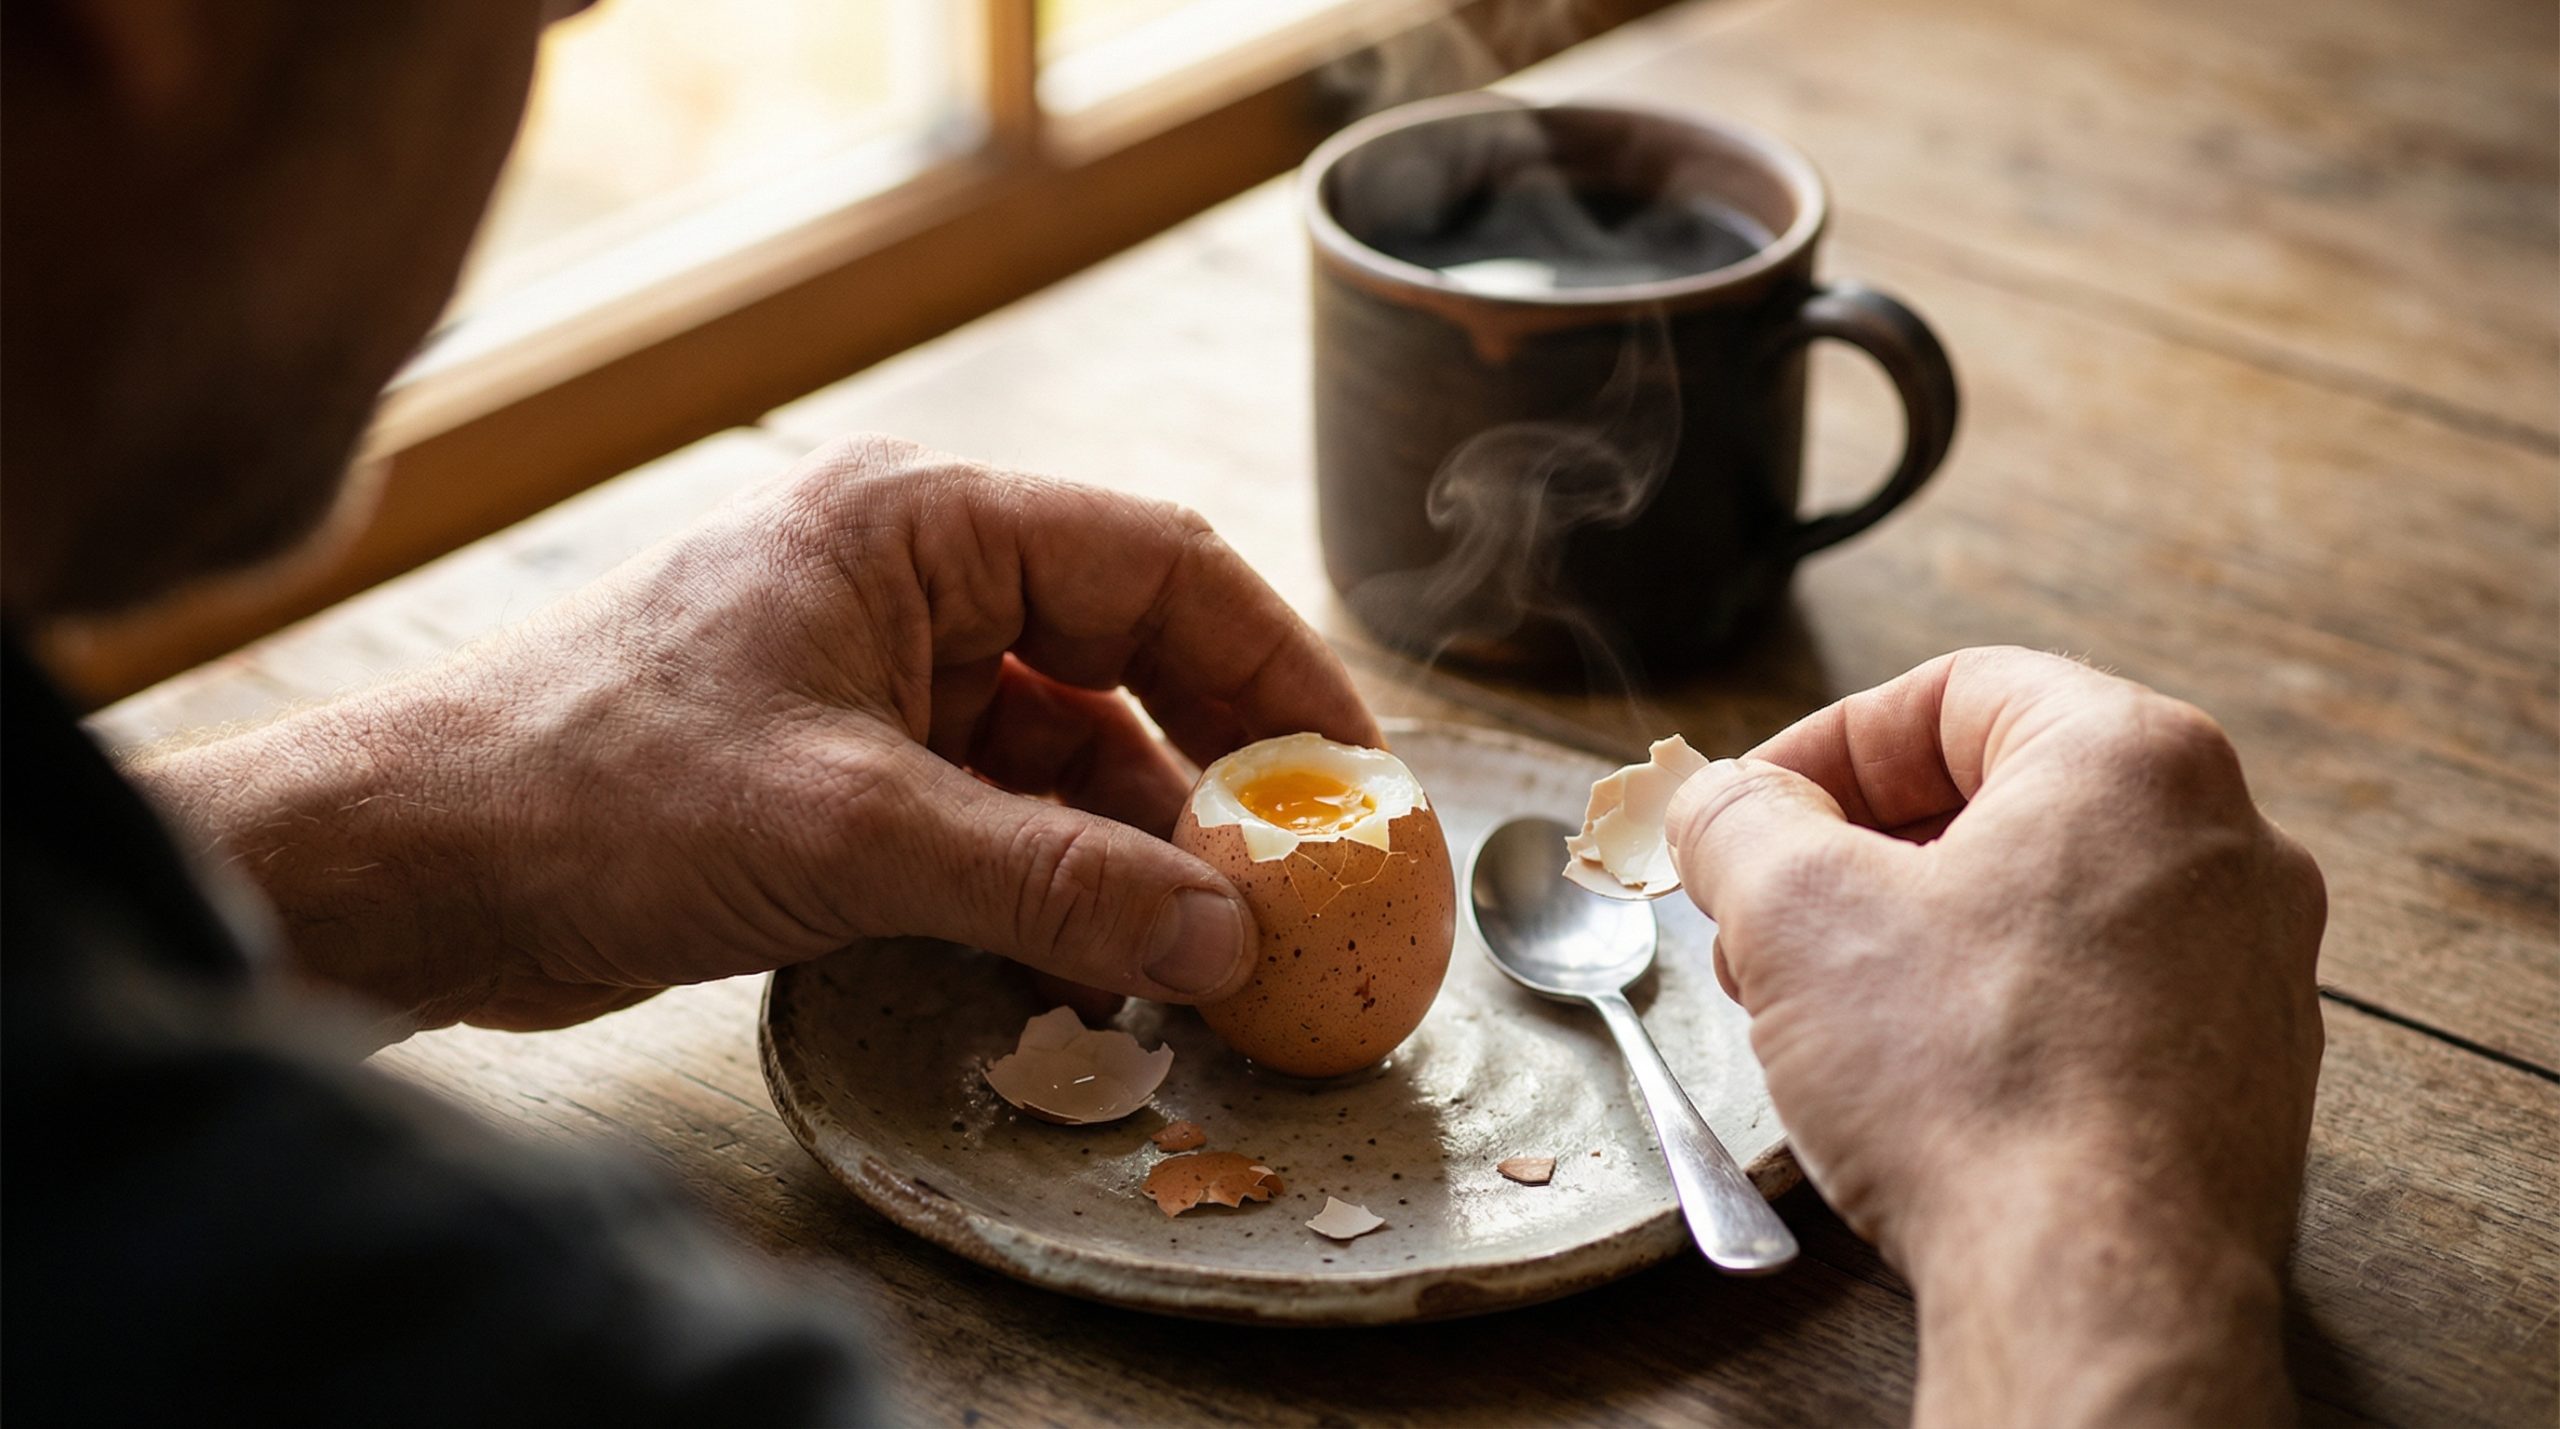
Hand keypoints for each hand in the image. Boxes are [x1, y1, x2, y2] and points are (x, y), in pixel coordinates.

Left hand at [134, 436, 1378, 1032]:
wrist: (415, 863)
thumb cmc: (596, 790)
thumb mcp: (849, 834)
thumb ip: (1050, 881)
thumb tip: (1224, 929)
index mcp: (918, 524)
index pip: (1156, 565)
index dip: (1276, 669)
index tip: (1355, 776)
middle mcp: (913, 579)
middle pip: (1127, 651)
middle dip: (1218, 765)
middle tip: (1309, 866)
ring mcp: (880, 672)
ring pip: (1068, 744)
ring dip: (1138, 841)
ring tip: (1215, 940)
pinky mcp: (847, 763)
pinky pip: (1000, 808)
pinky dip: (1059, 877)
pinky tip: (1107, 954)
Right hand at [1667, 646, 2324, 1426]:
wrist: (2097, 1289)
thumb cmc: (1970, 1085)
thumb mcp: (1793, 910)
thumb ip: (1736, 818)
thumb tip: (1718, 803)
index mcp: (2136, 758)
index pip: (1950, 694)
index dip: (1818, 749)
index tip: (1746, 814)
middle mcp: (2226, 843)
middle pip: (2000, 798)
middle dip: (1857, 854)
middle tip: (1764, 920)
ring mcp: (2251, 965)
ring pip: (2046, 902)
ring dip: (1915, 936)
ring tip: (1822, 1011)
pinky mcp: (2244, 1073)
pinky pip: (2098, 997)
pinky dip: (1997, 1011)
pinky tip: (1919, 1082)